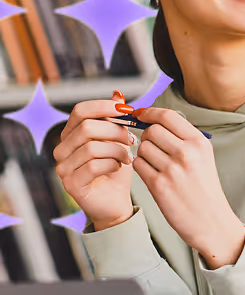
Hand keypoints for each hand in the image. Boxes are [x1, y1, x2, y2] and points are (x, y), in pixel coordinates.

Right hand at [53, 91, 135, 230]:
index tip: (128, 109)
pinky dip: (112, 164)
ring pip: (91, 147)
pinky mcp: (71, 184)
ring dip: (117, 150)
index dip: (104, 106)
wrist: (116, 201)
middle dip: (116, 131)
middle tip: (133, 140)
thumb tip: (118, 94)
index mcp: (71, 134)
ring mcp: (63, 167)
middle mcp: (62, 149)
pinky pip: (93, 166)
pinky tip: (119, 167)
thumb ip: (115, 119)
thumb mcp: (119, 140)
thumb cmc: (117, 169)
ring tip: (129, 157)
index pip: (80, 110)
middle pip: (87, 127)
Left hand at [131, 107, 244, 267]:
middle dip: (147, 136)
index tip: (141, 114)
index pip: (167, 116)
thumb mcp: (203, 157)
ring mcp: (173, 169)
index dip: (149, 112)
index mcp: (199, 143)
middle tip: (153, 147)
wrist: (211, 220)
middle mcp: (187, 153)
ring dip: (143, 153)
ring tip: (156, 164)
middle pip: (152, 130)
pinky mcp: (159, 186)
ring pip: (142, 147)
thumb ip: (182, 138)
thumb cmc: (204, 188)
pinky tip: (152, 174)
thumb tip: (153, 120)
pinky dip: (140, 167)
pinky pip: (138, 165)